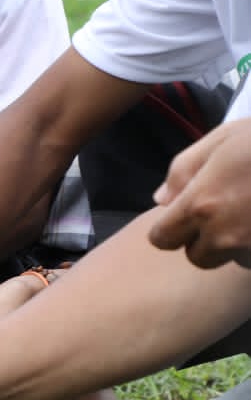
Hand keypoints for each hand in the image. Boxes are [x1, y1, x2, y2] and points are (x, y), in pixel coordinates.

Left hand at [150, 118, 250, 267]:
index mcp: (201, 204)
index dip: (170, 228)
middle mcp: (225, 233)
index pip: (162, 239)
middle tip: (224, 213)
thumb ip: (183, 170)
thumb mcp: (222, 138)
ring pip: (233, 261)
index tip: (183, 216)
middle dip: (204, 240)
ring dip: (237, 245)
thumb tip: (162, 200)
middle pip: (198, 257)